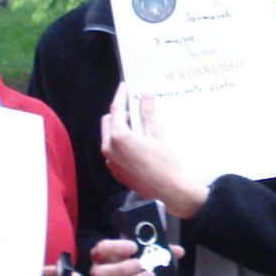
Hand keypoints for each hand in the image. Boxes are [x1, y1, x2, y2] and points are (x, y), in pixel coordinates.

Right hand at [89, 237, 184, 275]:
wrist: (120, 268)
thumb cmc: (128, 255)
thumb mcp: (137, 246)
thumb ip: (156, 247)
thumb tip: (179, 251)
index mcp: (101, 255)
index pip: (103, 249)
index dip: (117, 248)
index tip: (134, 246)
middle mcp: (99, 272)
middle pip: (102, 274)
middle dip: (122, 269)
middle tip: (140, 264)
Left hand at [101, 84, 210, 218]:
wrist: (168, 189)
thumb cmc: (164, 160)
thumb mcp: (156, 133)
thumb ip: (147, 113)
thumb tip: (145, 95)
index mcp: (118, 136)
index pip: (116, 109)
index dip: (121, 96)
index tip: (124, 86)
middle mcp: (108, 148)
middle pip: (108, 122)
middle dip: (118, 113)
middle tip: (133, 109)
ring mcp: (110, 161)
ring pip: (108, 137)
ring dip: (118, 128)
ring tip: (136, 127)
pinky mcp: (115, 171)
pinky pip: (113, 151)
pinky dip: (120, 143)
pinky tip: (136, 145)